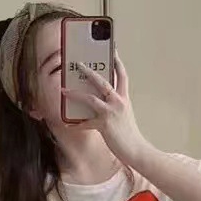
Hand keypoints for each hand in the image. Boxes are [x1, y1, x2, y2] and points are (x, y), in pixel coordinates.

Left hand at [61, 53, 150, 168]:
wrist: (135, 149)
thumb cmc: (129, 134)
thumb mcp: (125, 115)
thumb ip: (115, 106)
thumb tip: (101, 102)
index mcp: (124, 98)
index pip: (121, 75)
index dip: (116, 61)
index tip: (111, 50)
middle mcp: (118, 102)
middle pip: (102, 81)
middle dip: (89, 72)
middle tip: (78, 64)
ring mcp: (111, 113)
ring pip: (90, 98)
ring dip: (75, 94)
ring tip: (64, 91)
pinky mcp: (103, 125)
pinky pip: (85, 123)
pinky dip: (75, 124)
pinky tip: (67, 124)